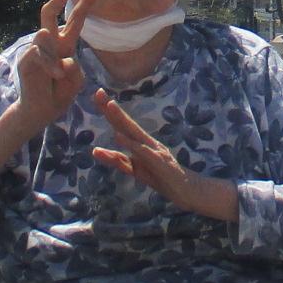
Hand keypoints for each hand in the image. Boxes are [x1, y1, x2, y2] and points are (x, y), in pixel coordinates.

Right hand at [13, 0, 103, 132]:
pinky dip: (50, 65)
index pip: (76, 19)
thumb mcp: (75, 80)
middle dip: (57, 2)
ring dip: (54, 56)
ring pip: (44, 36)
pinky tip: (56, 75)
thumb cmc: (59, 93)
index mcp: (65, 44)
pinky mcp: (26, 60)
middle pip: (49, 15)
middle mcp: (50, 43)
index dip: (87, 2)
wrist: (41, 111)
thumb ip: (74, 68)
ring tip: (59, 75)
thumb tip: (62, 59)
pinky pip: (39, 54)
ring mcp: (35, 50)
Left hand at [91, 88, 239, 225]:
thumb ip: (117, 159)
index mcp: (141, 143)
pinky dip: (131, 144)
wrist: (188, 190)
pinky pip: (142, 152)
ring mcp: (154, 150)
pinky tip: (119, 136)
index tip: (98, 94)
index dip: (110, 111)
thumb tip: (95, 150)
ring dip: (122, 119)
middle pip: (127, 123)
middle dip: (112, 109)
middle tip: (99, 92)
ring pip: (135, 133)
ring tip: (109, 106)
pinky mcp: (158, 161)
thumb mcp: (135, 169)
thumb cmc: (162, 178)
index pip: (123, 125)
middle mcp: (147, 142)